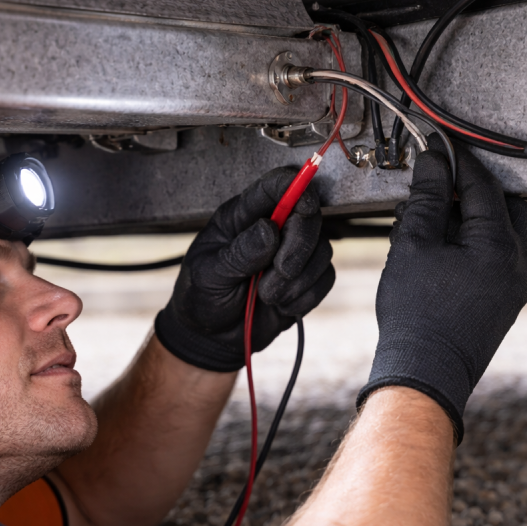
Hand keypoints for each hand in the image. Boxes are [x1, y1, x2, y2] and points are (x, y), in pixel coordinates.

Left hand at [155, 168, 334, 371]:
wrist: (211, 339)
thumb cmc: (201, 299)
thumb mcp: (208, 275)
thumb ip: (239, 253)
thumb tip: (269, 230)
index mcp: (241, 217)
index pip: (274, 186)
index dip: (294, 187)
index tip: (303, 204)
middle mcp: (271, 229)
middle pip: (309, 216)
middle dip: (299, 246)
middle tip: (279, 271)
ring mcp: (291, 255)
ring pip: (322, 249)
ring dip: (298, 279)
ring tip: (267, 296)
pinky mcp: (305, 280)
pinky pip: (325, 278)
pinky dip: (305, 296)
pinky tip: (281, 305)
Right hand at [358, 137, 526, 441]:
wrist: (424, 373)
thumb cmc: (416, 315)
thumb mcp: (413, 246)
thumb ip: (427, 198)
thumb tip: (434, 163)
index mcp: (499, 246)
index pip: (483, 186)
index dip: (458, 162)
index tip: (438, 147)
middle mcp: (517, 264)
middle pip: (505, 206)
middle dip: (474, 189)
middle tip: (440, 181)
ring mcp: (513, 287)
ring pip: (501, 234)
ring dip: (472, 218)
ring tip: (432, 218)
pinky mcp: (503, 303)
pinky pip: (495, 259)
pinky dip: (472, 244)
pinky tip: (440, 249)